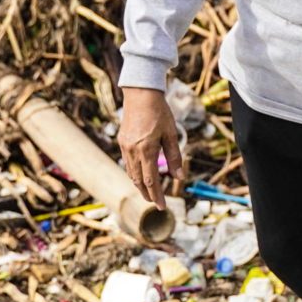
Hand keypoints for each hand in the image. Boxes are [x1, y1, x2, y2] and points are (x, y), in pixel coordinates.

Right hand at [118, 86, 181, 203]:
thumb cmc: (159, 112)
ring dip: (140, 185)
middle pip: (139, 180)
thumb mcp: (171, 134)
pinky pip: (127, 163)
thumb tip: (179, 177)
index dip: (156, 195)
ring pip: (131, 173)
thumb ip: (174, 156)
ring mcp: (125, 146)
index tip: (162, 206)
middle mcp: (133, 150)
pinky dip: (134, 173)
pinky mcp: (122, 141)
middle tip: (156, 203)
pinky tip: (140, 175)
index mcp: (146, 149)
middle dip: (147, 194)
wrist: (141, 94)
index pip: (151, 180)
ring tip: (149, 192)